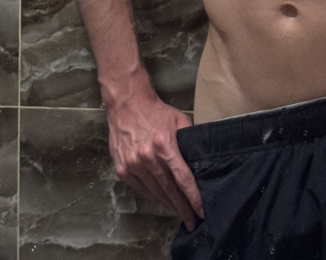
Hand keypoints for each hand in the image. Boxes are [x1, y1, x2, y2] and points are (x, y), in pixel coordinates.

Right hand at [105, 87, 202, 229]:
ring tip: (180, 213)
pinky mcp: (122, 169)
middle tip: (192, 220)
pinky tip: (162, 200)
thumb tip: (203, 156)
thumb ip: (190, 139)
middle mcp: (147, 158)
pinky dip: (153, 196)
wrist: (127, 105)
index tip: (201, 210)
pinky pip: (141, 189)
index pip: (182, 178)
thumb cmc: (156, 112)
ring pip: (155, 192)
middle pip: (169, 190)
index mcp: (164, 145)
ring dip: (169, 204)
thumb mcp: (179, 119)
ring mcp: (133, 165)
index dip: (193, 197)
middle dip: (182, 207)